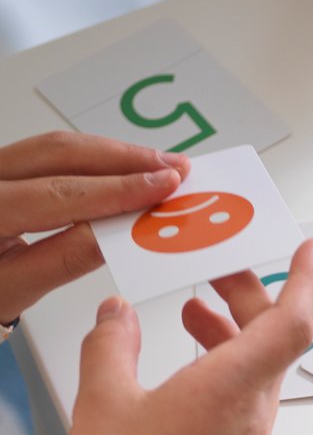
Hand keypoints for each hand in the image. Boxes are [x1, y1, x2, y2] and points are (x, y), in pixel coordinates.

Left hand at [0, 132, 190, 321]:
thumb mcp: (16, 287)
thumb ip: (67, 258)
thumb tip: (125, 233)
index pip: (57, 193)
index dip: (117, 189)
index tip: (163, 186)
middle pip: (58, 152)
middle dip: (123, 159)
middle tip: (174, 168)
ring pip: (57, 146)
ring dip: (114, 155)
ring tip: (162, 165)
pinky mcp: (6, 163)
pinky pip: (52, 152)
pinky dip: (95, 159)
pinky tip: (128, 166)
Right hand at [61, 239, 312, 434]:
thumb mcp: (102, 400)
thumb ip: (111, 344)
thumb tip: (117, 313)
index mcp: (232, 390)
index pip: (293, 322)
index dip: (305, 280)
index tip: (309, 251)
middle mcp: (253, 422)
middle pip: (271, 345)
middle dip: (247, 301)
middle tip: (216, 273)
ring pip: (255, 379)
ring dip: (230, 341)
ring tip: (192, 319)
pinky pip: (242, 414)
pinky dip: (222, 381)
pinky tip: (184, 381)